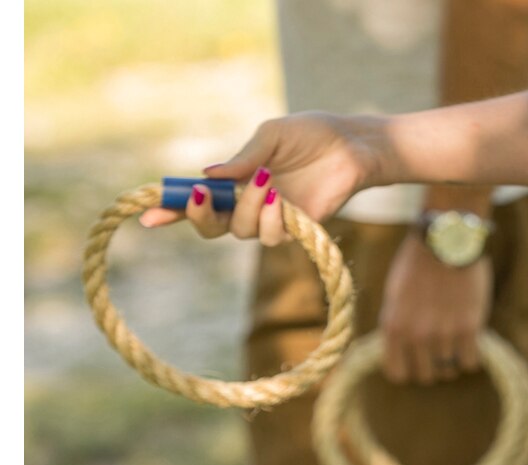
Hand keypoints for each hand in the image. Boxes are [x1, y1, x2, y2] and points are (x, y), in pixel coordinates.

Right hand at [138, 112, 386, 232]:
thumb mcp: (271, 137)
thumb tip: (207, 175)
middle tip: (205, 195)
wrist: (351, 146)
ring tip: (267, 180)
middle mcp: (248, 206)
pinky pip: (270, 236)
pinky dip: (270, 217)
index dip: (172, 210)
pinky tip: (280, 198)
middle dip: (201, 214)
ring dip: (247, 207)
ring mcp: (270, 220)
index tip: (147, 216)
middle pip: (210, 227)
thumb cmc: (311, 136)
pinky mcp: (294, 230)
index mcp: (235, 181)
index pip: (198, 201)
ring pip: (241, 231)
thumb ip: (242, 158)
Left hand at [378, 233, 490, 384]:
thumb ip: (398, 326)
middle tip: (440, 348)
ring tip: (455, 337)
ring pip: (449, 370)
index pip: (397, 374)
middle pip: (426, 376)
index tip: (416, 359)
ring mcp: (442, 334)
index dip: (409, 368)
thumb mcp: (395, 296)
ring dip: (453, 357)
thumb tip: (404, 353)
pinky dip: (471, 355)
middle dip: (433, 366)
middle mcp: (415, 335)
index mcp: (392, 327)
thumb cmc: (419, 264)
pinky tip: (470, 339)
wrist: (447, 239)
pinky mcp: (468, 329)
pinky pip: (470, 362)